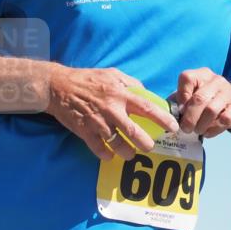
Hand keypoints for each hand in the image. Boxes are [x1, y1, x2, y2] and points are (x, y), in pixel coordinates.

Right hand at [46, 66, 179, 160]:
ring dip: (127, 152)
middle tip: (150, 147)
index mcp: (121, 94)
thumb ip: (131, 83)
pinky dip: (106, 155)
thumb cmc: (87, 79)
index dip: (162, 119)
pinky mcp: (84, 131)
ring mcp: (97, 122)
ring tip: (130, 154)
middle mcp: (111, 109)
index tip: (173, 128)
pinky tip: (109, 155)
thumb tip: (146, 93)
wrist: (58, 87)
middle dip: (146, 143)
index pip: (147, 108)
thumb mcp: (112, 74)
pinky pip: (99, 148)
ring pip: (117, 144)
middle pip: (134, 132)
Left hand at [174, 68, 230, 136]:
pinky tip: (208, 132)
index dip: (181, 95)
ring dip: (201, 125)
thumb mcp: (193, 97)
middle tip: (186, 129)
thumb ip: (179, 102)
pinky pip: (224, 120)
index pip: (187, 78)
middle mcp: (216, 80)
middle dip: (189, 118)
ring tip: (197, 131)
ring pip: (211, 110)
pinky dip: (213, 129)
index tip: (180, 109)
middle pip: (198, 99)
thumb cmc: (208, 102)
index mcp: (201, 75)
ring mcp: (229, 92)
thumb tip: (167, 113)